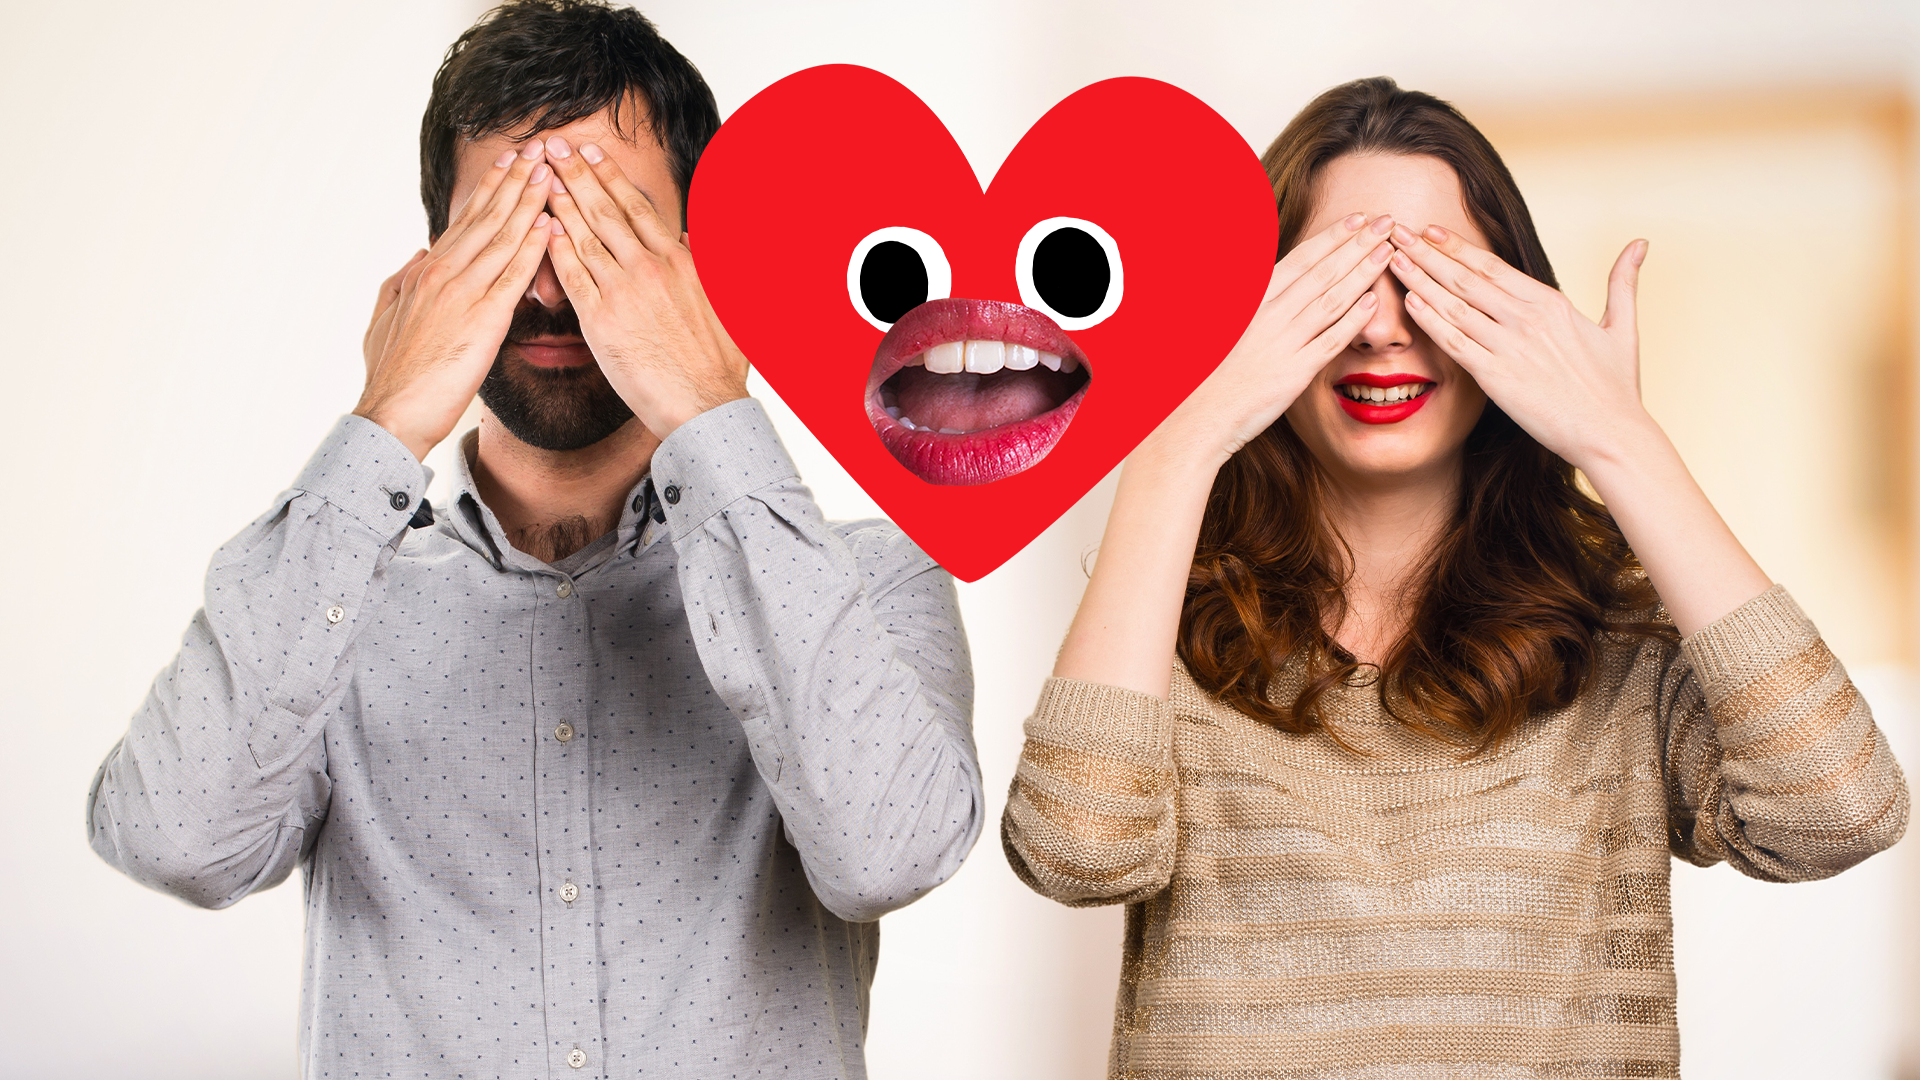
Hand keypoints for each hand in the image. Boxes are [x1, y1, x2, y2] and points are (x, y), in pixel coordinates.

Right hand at [355, 143, 554, 460]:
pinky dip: (531, 247)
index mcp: (425, 272)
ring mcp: (462, 293)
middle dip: (515, 180)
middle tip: (538, 148)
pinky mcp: (482, 320)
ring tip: (550, 171)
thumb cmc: (392, 376)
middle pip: (486, 217)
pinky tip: (550, 224)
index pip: (465, 222)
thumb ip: (403, 282)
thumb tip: (417, 255)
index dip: (490, 190)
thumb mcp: (387, 318)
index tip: (509, 163)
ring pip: (501, 237)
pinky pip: (512, 275)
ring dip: (528, 201)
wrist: (391, 413)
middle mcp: (442, 273)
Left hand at [539, 134, 748, 438]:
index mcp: (680, 260)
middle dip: (578, 174)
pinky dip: (556, 249)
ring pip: (585, 236)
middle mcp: (651, 267)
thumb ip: (707, 264)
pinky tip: (541, 228)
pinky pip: (573, 276)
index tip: (592, 155)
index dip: (610, 178)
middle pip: (606, 211)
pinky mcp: (602, 320)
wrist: (705, 404)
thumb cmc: (718, 363)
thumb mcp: (726, 302)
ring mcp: (625, 291)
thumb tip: (693, 238)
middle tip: (554, 146)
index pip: (638, 208)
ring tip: (540, 177)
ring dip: (560, 203)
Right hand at [1152, 212, 1394, 465]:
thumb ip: (1250, 290)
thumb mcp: (1224, 317)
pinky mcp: (1295, 372)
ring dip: (1363, 274)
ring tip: (1388, 253)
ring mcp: (1284, 342)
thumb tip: (1265, 267)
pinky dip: (1353, 321)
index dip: (1332, 237)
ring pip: (1332, 301)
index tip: (1358, 219)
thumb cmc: (1209, 366)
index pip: (1302, 259)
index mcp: (1253, 298)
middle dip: (1358, 245)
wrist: (1201, 411)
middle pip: (1323, 273)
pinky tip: (1373, 304)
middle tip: (1386, 223)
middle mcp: (1270, 314)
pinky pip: (1330, 341)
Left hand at [1386, 223, 1651, 467]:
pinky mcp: (1496, 377)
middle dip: (1426, 253)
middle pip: (1465, 277)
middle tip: (1396, 232)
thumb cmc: (1617, 387)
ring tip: (1392, 259)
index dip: (1457, 246)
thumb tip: (1639, 244)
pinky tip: (1408, 301)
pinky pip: (1454, 342)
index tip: (1430, 231)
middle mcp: (1526, 317)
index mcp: (1550, 302)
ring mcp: (1509, 346)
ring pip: (1454, 304)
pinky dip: (1430, 319)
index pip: (1492, 266)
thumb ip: (1623, 282)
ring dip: (1420, 279)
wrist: (1611, 433)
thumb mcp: (1623, 326)